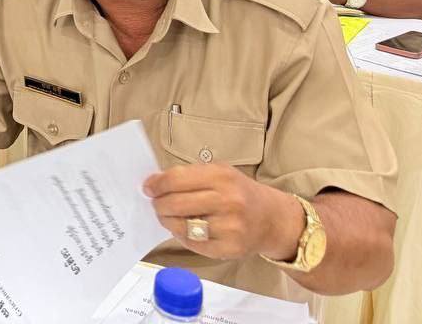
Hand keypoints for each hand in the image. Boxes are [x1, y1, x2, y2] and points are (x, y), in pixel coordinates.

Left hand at [144, 163, 303, 261]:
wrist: (273, 218)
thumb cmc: (240, 192)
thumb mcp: (220, 173)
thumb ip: (190, 176)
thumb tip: (155, 183)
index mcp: (221, 176)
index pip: (176, 179)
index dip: (156, 184)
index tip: (148, 187)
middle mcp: (227, 201)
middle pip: (176, 204)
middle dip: (159, 204)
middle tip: (156, 204)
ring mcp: (229, 227)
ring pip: (182, 226)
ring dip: (168, 221)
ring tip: (168, 217)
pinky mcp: (229, 249)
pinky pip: (194, 244)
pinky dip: (183, 237)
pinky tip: (184, 230)